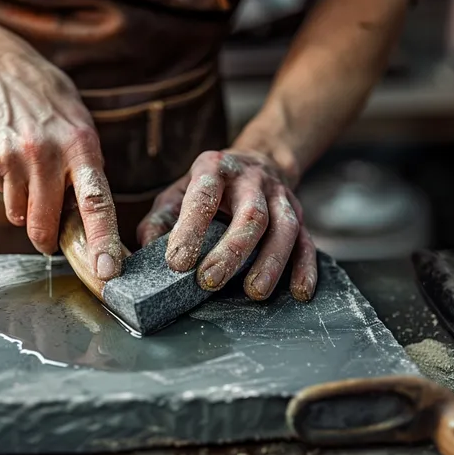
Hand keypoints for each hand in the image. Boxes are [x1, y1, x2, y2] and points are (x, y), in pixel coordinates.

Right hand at [0, 47, 122, 279]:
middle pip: (46, 223)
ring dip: (27, 210)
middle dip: (48, 242)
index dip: (102, 240)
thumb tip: (87, 222)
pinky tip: (13, 164)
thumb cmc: (50, 107)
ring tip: (31, 177)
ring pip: (20, 216)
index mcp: (82, 147)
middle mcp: (48, 154)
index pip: (97, 203)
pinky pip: (2, 197)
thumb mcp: (81, 129)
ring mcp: (14, 158)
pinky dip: (9, 191)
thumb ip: (86, 172)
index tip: (107, 271)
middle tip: (50, 242)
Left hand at [137, 150, 316, 300]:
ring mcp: (280, 198)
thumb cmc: (209, 186)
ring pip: (284, 228)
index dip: (190, 229)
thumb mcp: (177, 193)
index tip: (176, 263)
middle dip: (231, 251)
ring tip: (254, 292)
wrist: (257, 162)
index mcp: (214, 169)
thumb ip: (159, 221)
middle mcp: (252, 181)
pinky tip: (299, 292)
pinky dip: (305, 268)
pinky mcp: (300, 217)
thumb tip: (145, 254)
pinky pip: (308, 242)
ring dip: (271, 262)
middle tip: (210, 281)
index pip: (203, 197)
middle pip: (250, 215)